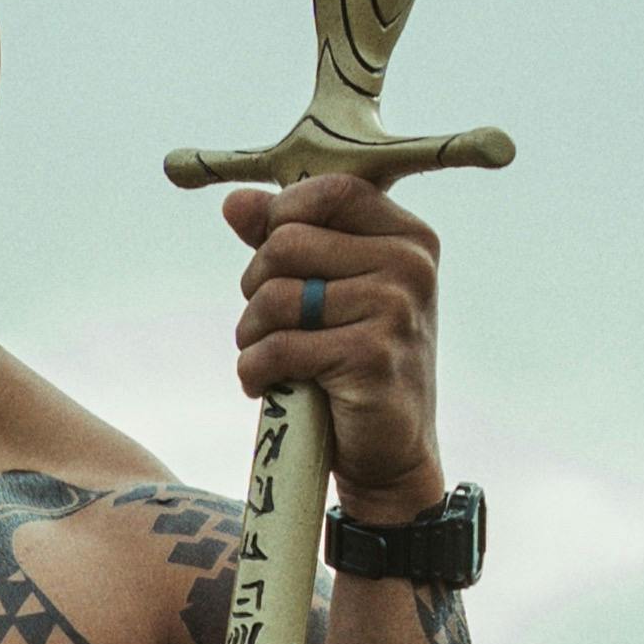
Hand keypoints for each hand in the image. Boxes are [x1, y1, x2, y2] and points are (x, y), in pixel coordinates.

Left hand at [224, 175, 446, 510]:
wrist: (391, 453)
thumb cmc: (355, 364)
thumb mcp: (331, 292)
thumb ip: (288, 239)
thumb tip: (233, 202)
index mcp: (410, 238)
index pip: (330, 190)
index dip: (282, 216)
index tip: (273, 262)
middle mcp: (410, 266)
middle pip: (287, 243)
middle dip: (256, 286)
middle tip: (265, 322)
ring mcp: (395, 310)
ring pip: (275, 297)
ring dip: (251, 334)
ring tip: (265, 356)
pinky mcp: (372, 357)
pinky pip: (279, 347)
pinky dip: (255, 371)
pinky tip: (265, 386)